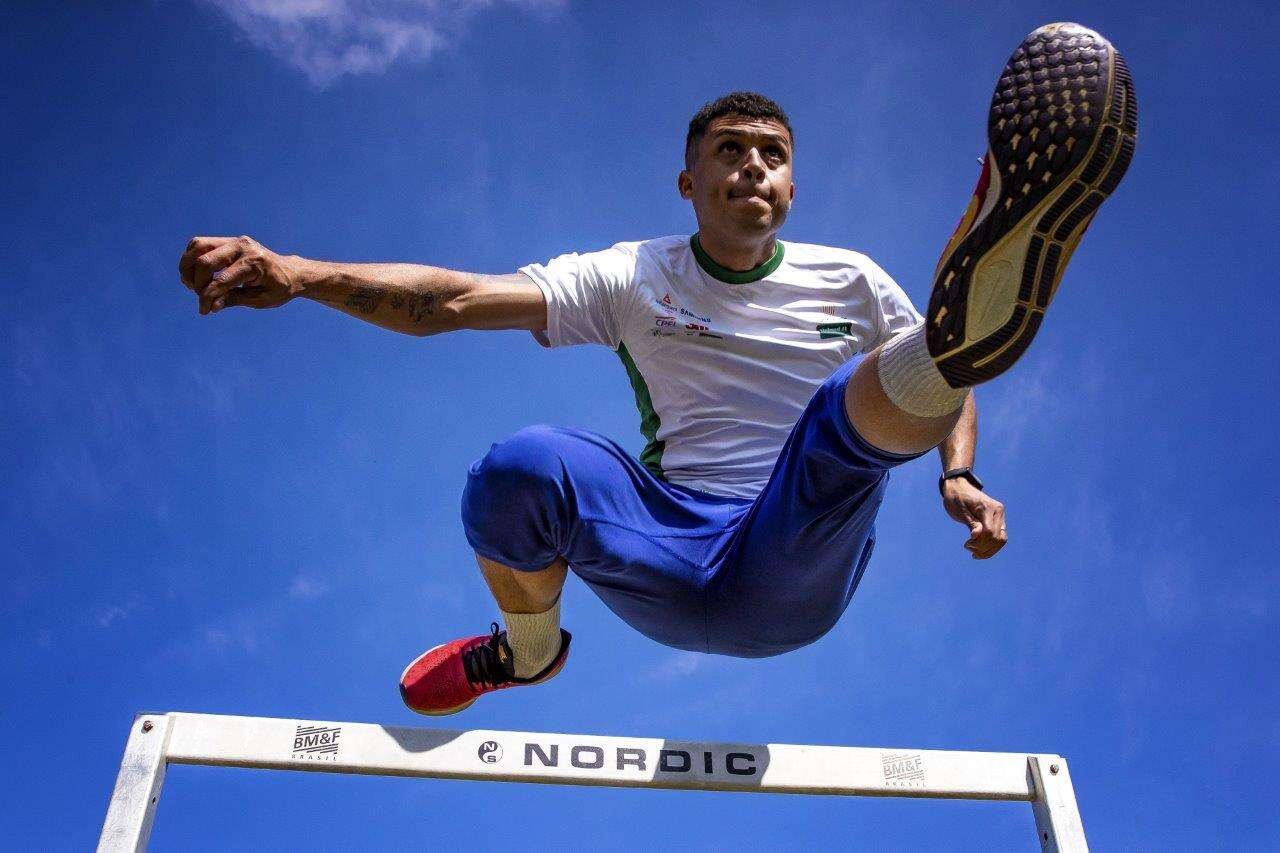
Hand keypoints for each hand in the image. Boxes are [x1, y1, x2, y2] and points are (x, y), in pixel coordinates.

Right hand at [178, 235, 303, 314]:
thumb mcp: (261, 300)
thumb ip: (235, 300)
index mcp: (255, 263)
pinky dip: (192, 258)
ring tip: (191, 285)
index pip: (221, 281)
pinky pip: (201, 244)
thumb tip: (211, 306)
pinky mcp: (228, 240)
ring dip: (188, 267)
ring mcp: (235, 240)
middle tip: (202, 298)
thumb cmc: (279, 288)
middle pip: (205, 261)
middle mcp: (243, 247)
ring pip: (198, 246)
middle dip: (198, 283)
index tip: (203, 311)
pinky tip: (195, 275)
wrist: (290, 272)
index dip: (207, 297)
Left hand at [941, 478, 1006, 558]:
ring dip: (989, 550)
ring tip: (974, 554)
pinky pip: (999, 537)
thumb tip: (976, 536)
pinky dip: (991, 546)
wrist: (959, 488)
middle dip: (984, 548)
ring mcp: (1000, 515)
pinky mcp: (998, 520)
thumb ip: (970, 524)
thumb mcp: (959, 511)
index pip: (990, 532)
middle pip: (997, 538)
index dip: (979, 543)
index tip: (966, 544)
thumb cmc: (956, 499)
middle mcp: (998, 511)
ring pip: (1002, 539)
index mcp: (988, 507)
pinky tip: (979, 551)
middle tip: (968, 548)